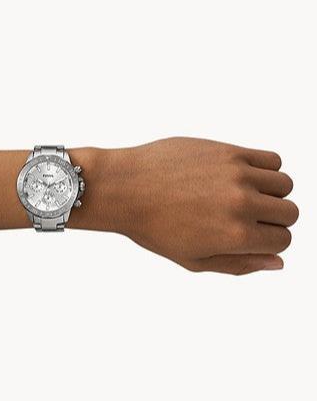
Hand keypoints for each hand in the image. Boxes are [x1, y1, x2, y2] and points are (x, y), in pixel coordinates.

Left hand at [74, 137, 298, 274]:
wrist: (125, 188)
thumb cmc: (153, 227)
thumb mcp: (193, 260)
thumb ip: (239, 264)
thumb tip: (278, 262)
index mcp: (235, 235)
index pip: (282, 240)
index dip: (268, 241)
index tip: (249, 235)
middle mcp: (241, 203)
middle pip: (289, 212)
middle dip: (273, 220)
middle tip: (244, 217)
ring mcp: (236, 173)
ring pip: (284, 183)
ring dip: (271, 194)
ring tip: (242, 196)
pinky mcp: (227, 150)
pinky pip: (271, 159)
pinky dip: (264, 170)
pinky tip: (241, 177)